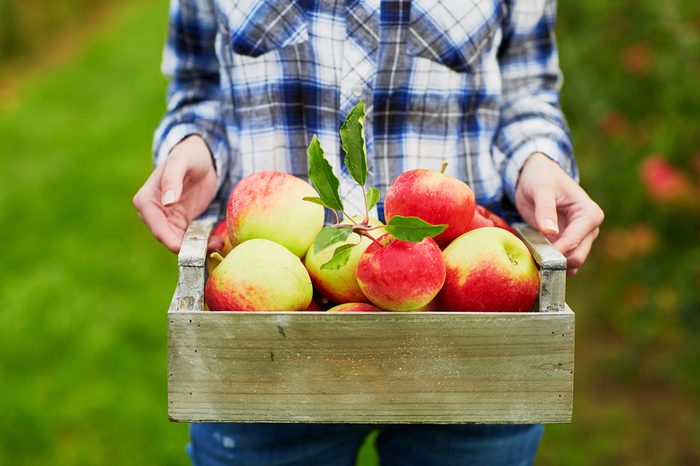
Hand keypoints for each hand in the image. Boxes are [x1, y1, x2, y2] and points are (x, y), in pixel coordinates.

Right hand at [133, 135, 222, 252]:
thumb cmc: (188, 155)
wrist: (201, 157)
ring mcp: (168, 220)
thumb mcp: (181, 162)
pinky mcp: (183, 223)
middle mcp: (154, 214)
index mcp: (146, 200)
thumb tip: (167, 202)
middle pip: (168, 238)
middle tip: (209, 248)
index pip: (155, 225)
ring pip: (181, 242)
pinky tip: (218, 241)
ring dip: (198, 246)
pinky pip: (191, 238)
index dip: (168, 239)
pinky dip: (204, 242)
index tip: (182, 248)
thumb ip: (172, 179)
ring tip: (218, 244)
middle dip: (187, 246)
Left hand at [515, 153, 603, 274]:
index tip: (536, 253)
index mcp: (589, 214)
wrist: (536, 176)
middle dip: (555, 261)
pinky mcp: (566, 244)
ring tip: (530, 257)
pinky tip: (532, 257)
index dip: (556, 250)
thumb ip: (545, 208)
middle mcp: (589, 229)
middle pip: (577, 257)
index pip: (575, 240)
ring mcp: (579, 239)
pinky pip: (560, 262)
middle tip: (531, 258)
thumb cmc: (541, 177)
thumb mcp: (541, 188)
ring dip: (551, 265)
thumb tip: (550, 232)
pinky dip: (548, 263)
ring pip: (569, 264)